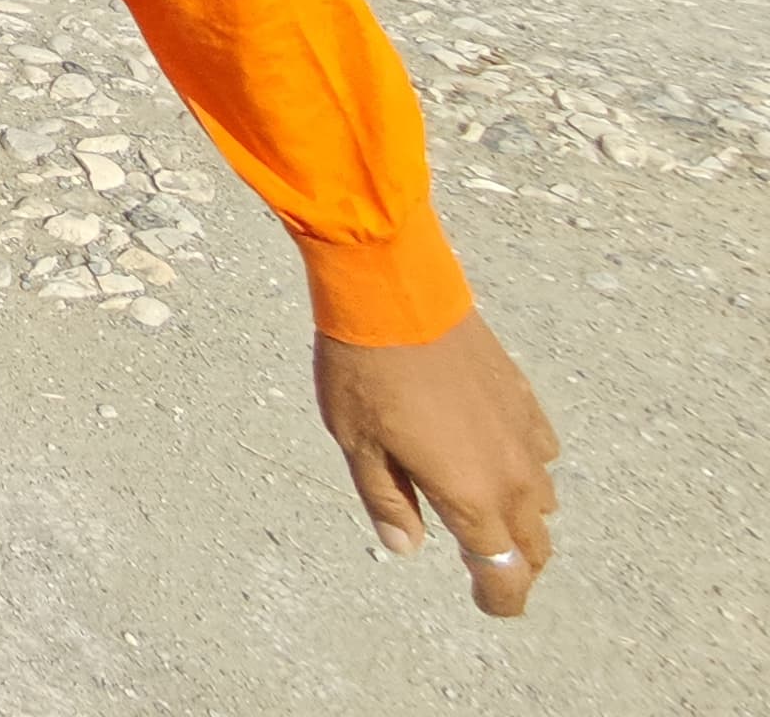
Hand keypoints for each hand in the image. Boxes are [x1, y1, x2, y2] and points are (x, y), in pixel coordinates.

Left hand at [314, 310, 559, 614]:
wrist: (394, 295)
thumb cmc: (365, 371)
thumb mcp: (358, 445)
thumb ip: (387, 502)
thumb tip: (408, 548)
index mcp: (472, 497)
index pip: (505, 573)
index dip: (500, 599)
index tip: (487, 604)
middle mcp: (512, 474)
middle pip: (533, 544)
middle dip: (513, 565)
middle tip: (483, 567)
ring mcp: (525, 435)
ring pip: (542, 500)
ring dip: (521, 517)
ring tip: (486, 513)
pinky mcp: (525, 399)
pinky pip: (541, 453)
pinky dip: (524, 468)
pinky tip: (492, 454)